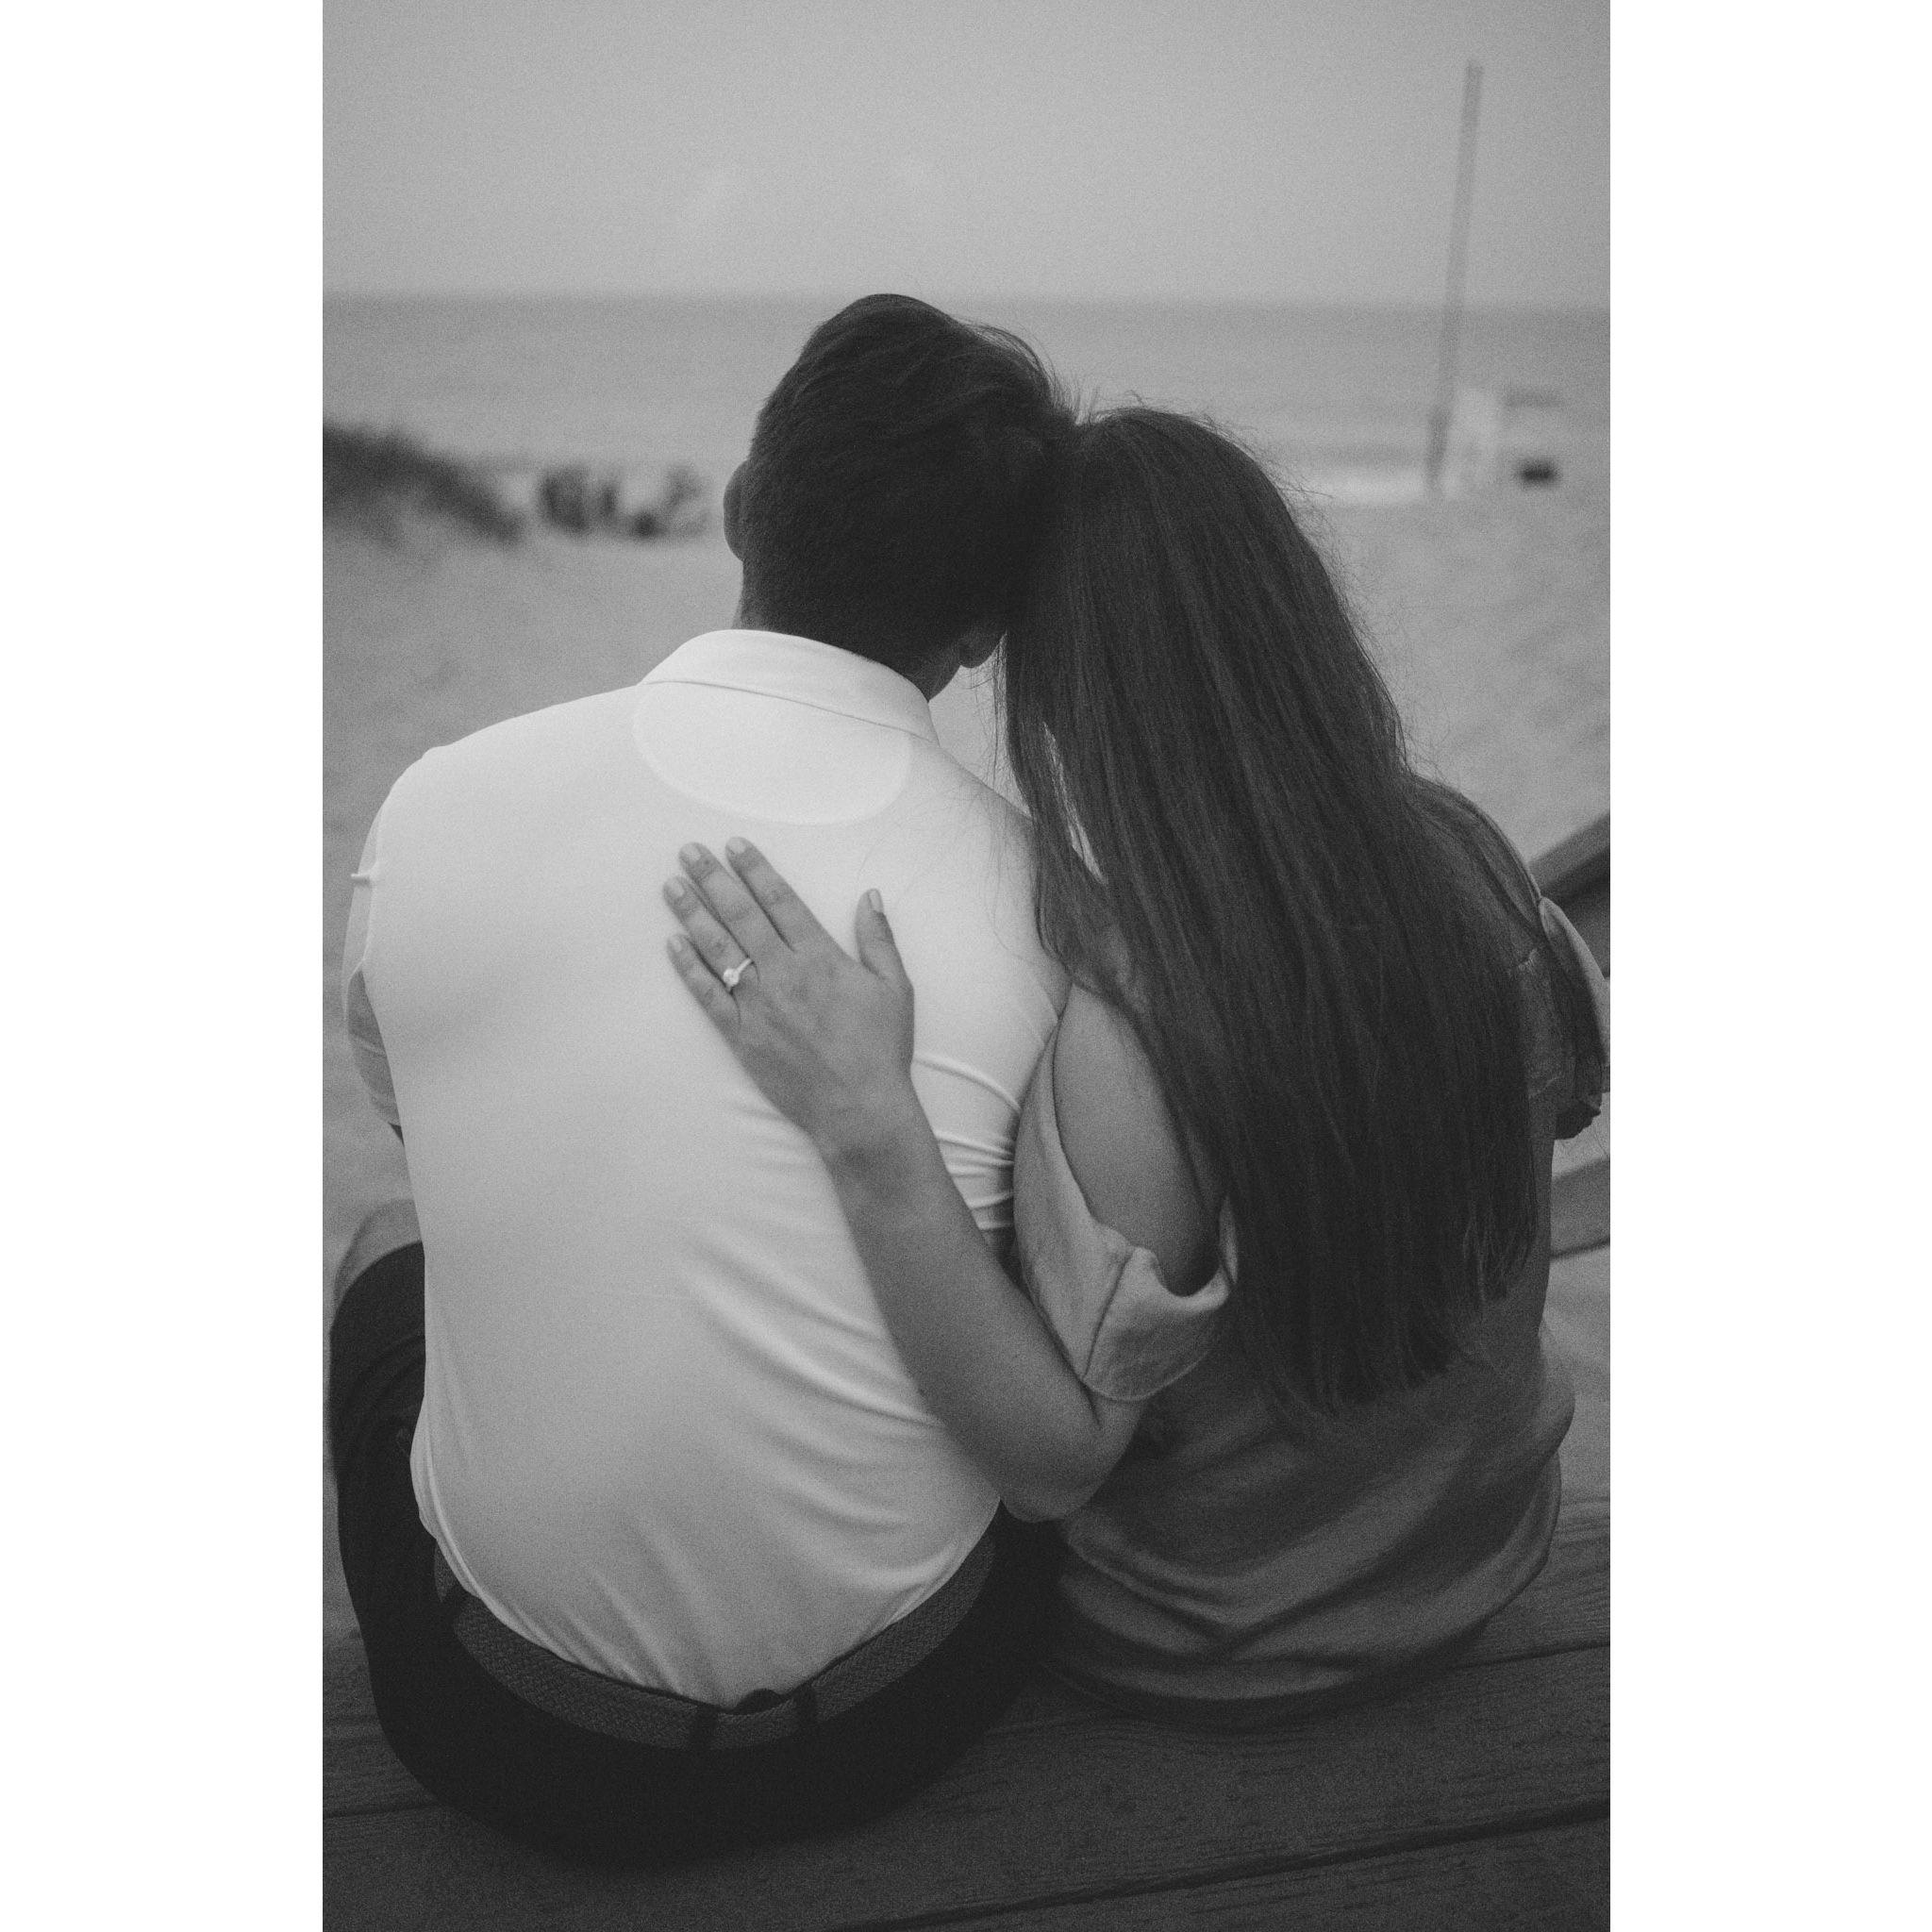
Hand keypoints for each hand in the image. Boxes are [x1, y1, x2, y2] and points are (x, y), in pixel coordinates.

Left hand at [664, 840, 920, 1159]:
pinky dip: (689, 969)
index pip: (780, 900)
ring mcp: (759, 1006)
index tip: (733, 845)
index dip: (755, 869)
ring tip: (672, 887)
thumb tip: (870, 895)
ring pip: (719, 949)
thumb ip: (878, 938)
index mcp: (821, 958)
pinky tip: (673, 944)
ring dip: (692, 914)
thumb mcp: (895, 988)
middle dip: (712, 879)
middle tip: (687, 852)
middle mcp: (785, 974)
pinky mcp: (742, 1036)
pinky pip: (708, 996)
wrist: (860, 1109)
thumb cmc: (881, 1049)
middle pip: (741, 916)